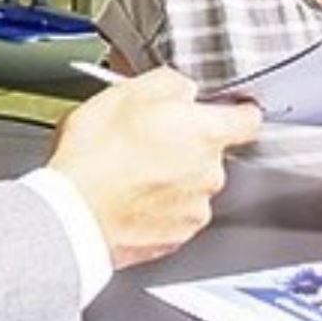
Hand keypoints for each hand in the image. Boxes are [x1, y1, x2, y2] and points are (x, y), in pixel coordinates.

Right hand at [47, 67, 260, 268]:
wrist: (72, 212)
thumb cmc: (94, 155)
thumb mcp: (125, 92)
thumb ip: (170, 83)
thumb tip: (183, 89)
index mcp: (205, 133)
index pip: (249, 118)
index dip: (236, 110)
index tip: (226, 110)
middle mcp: (209, 174)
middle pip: (212, 152)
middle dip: (184, 145)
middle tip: (145, 138)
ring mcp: (194, 209)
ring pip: (191, 184)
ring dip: (169, 176)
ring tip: (129, 170)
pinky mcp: (176, 236)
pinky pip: (174, 214)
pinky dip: (156, 205)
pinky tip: (127, 194)